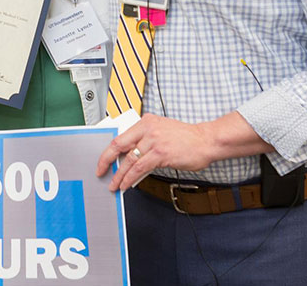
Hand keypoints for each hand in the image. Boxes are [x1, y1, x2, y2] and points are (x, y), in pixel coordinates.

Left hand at [95, 112, 271, 191]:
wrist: (206, 141)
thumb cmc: (187, 138)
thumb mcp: (162, 131)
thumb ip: (145, 140)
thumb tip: (128, 157)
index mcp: (146, 121)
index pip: (120, 136)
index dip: (109, 150)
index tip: (104, 160)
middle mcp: (148, 128)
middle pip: (118, 145)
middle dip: (106, 161)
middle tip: (101, 172)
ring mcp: (154, 141)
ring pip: (129, 160)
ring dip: (120, 175)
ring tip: (115, 185)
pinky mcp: (160, 153)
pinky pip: (139, 168)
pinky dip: (130, 178)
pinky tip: (127, 184)